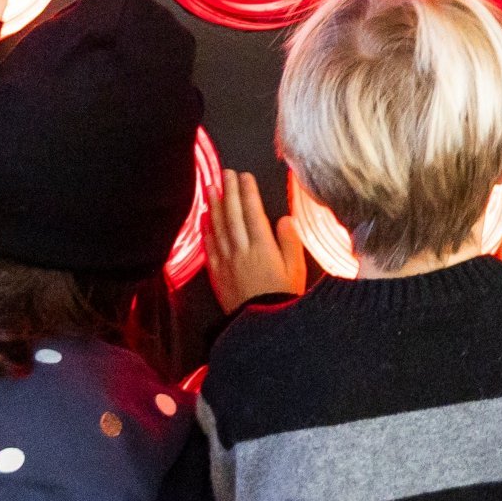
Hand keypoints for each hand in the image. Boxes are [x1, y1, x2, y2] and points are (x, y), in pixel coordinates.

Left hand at [208, 170, 306, 314]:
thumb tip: (284, 219)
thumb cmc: (283, 297)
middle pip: (234, 215)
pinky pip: (209, 247)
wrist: (261, 326)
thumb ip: (290, 242)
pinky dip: (207, 230)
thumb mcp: (296, 269)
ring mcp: (226, 262)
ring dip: (215, 206)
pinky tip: (205, 219)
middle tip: (225, 173)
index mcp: (263, 247)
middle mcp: (242, 250)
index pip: (253, 213)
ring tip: (212, 188)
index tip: (244, 176)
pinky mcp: (217, 274)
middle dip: (229, 192)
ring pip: (219, 228)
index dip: (248, 193)